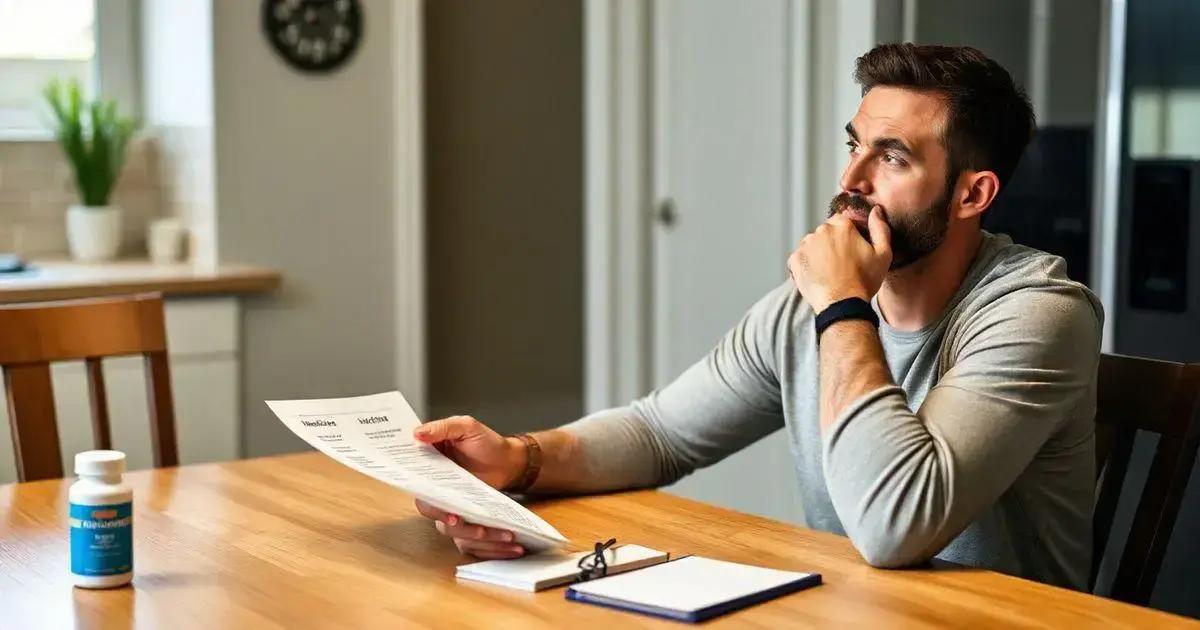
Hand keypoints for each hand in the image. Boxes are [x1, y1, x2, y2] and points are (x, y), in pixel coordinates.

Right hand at [412, 416, 528, 557]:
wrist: (508, 460)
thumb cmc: (486, 442)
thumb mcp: (466, 426)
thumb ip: (442, 428)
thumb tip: (417, 434)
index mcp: (428, 468)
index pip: (415, 486)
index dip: (425, 499)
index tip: (445, 508)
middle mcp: (434, 491)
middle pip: (431, 512)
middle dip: (449, 521)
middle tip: (467, 523)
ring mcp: (450, 508)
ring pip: (451, 532)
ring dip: (475, 536)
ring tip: (503, 535)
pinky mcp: (465, 522)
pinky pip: (469, 542)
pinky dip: (489, 547)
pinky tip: (510, 545)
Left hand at [787, 206, 891, 312]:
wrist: (842, 304)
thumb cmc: (864, 281)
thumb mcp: (883, 254)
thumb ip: (880, 228)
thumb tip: (876, 211)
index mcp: (842, 225)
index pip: (842, 221)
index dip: (848, 235)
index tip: (851, 250)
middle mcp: (821, 230)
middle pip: (825, 233)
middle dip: (832, 244)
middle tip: (841, 264)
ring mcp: (806, 245)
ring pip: (812, 245)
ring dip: (818, 254)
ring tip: (829, 272)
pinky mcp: (795, 259)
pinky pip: (800, 258)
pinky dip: (806, 265)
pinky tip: (818, 276)